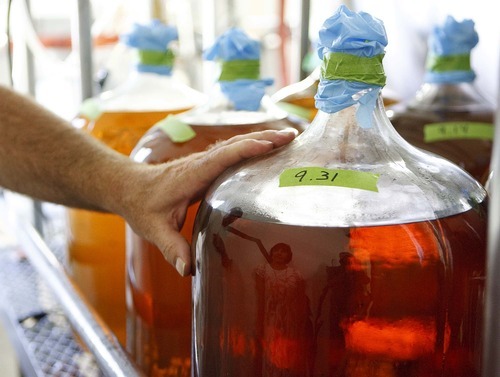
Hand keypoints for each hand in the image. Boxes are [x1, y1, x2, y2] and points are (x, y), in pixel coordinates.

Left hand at [119, 129, 295, 275]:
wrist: (129, 187)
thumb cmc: (141, 206)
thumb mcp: (154, 230)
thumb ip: (171, 249)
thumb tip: (188, 270)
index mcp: (191, 175)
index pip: (223, 158)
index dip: (247, 150)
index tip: (271, 145)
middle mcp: (200, 163)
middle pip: (235, 145)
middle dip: (264, 138)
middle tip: (292, 137)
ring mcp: (203, 162)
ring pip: (235, 145)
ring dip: (261, 138)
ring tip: (288, 138)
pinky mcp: (206, 165)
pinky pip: (232, 152)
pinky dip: (251, 146)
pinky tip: (266, 150)